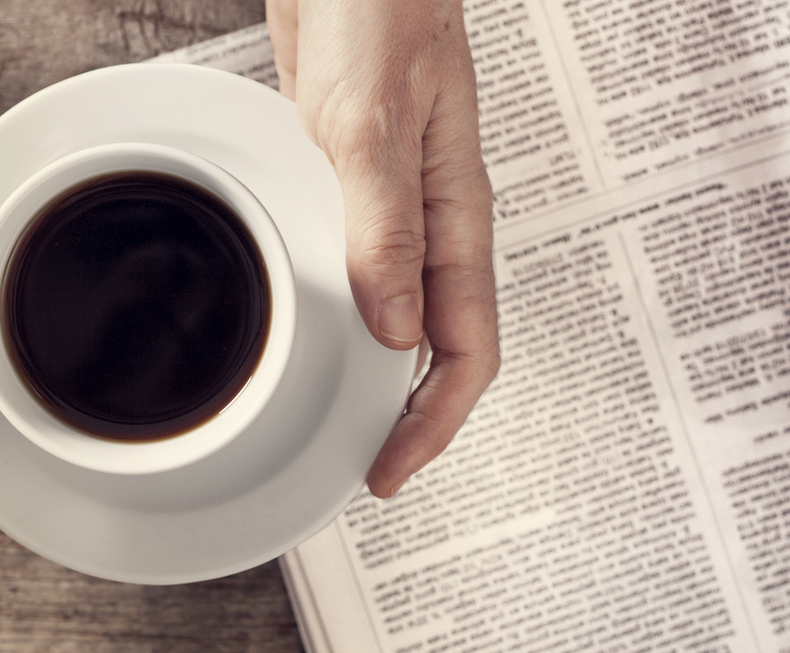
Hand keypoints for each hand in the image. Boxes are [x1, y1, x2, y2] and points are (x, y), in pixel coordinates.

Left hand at [268, 0, 500, 497]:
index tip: (391, 468)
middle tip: (367, 469)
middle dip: (413, 416)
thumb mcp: (370, 120)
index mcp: (457, 208)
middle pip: (444, 343)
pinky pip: (366, 268)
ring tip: (346, 423)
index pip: (468, 343)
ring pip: (407, 310)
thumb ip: (384, 225)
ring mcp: (396, 198)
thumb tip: (394, 329)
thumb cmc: (380, 6)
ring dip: (384, 374)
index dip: (434, 420)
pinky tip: (321, 328)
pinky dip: (351, 315)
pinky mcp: (353, 174)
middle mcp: (434, 213)